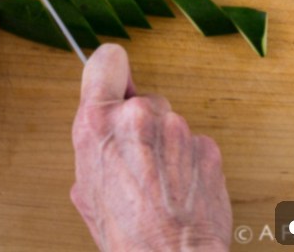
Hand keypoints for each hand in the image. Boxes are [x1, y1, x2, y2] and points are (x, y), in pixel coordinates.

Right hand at [70, 45, 231, 251]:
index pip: (106, 59)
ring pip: (169, 121)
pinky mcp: (206, 145)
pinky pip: (193, 142)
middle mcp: (137, 117)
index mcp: (98, 123)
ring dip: (165, 144)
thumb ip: (95, 144)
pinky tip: (179, 188)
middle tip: (137, 157)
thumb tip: (102, 129)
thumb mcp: (86, 185)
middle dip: (140, 121)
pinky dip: (188, 160)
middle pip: (142, 97)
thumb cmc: (125, 234)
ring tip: (159, 182)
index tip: (115, 81)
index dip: (111, 71)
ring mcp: (177, 129)